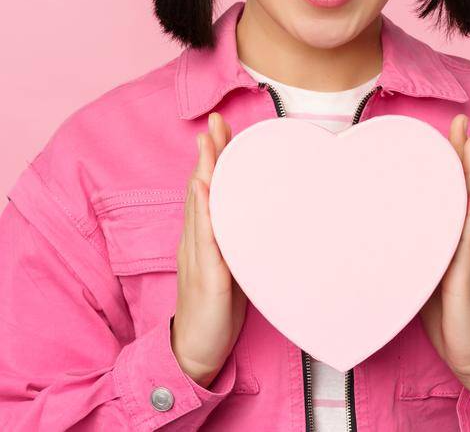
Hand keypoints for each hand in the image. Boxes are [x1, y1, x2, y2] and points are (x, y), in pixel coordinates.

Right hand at [171, 112, 248, 387]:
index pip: (212, 189)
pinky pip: (204, 243)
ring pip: (200, 209)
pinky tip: (204, 194)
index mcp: (208, 237)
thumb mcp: (236, 266)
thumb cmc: (220, 308)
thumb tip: (269, 215)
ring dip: (204, 175)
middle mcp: (198, 241)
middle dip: (209, 154)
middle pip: (202, 189)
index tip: (224, 127)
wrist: (198, 350)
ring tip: (208, 145)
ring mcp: (199, 258)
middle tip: (215, 121)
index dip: (216, 158)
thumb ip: (244, 239)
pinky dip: (203, 216)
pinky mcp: (206, 278)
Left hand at [420, 115, 469, 417]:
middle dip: (464, 153)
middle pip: (466, 187)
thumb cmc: (446, 315)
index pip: (452, 192)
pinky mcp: (468, 273)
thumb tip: (379, 230)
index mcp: (453, 238)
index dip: (450, 161)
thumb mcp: (421, 274)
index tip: (445, 130)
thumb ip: (411, 250)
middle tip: (461, 120)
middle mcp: (466, 240)